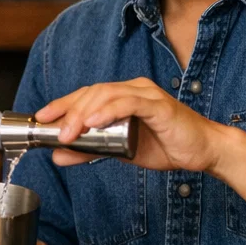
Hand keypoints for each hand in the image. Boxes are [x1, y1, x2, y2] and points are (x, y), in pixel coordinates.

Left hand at [35, 78, 222, 171]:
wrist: (204, 151)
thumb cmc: (166, 146)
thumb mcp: (120, 151)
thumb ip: (89, 151)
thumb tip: (58, 155)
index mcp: (124, 95)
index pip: (86, 94)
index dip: (62, 103)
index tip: (41, 118)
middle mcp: (134, 89)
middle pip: (93, 92)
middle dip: (69, 111)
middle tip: (54, 132)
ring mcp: (147, 95)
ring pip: (107, 94)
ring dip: (84, 113)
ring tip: (69, 132)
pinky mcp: (159, 106)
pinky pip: (129, 103)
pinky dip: (108, 111)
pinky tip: (93, 122)